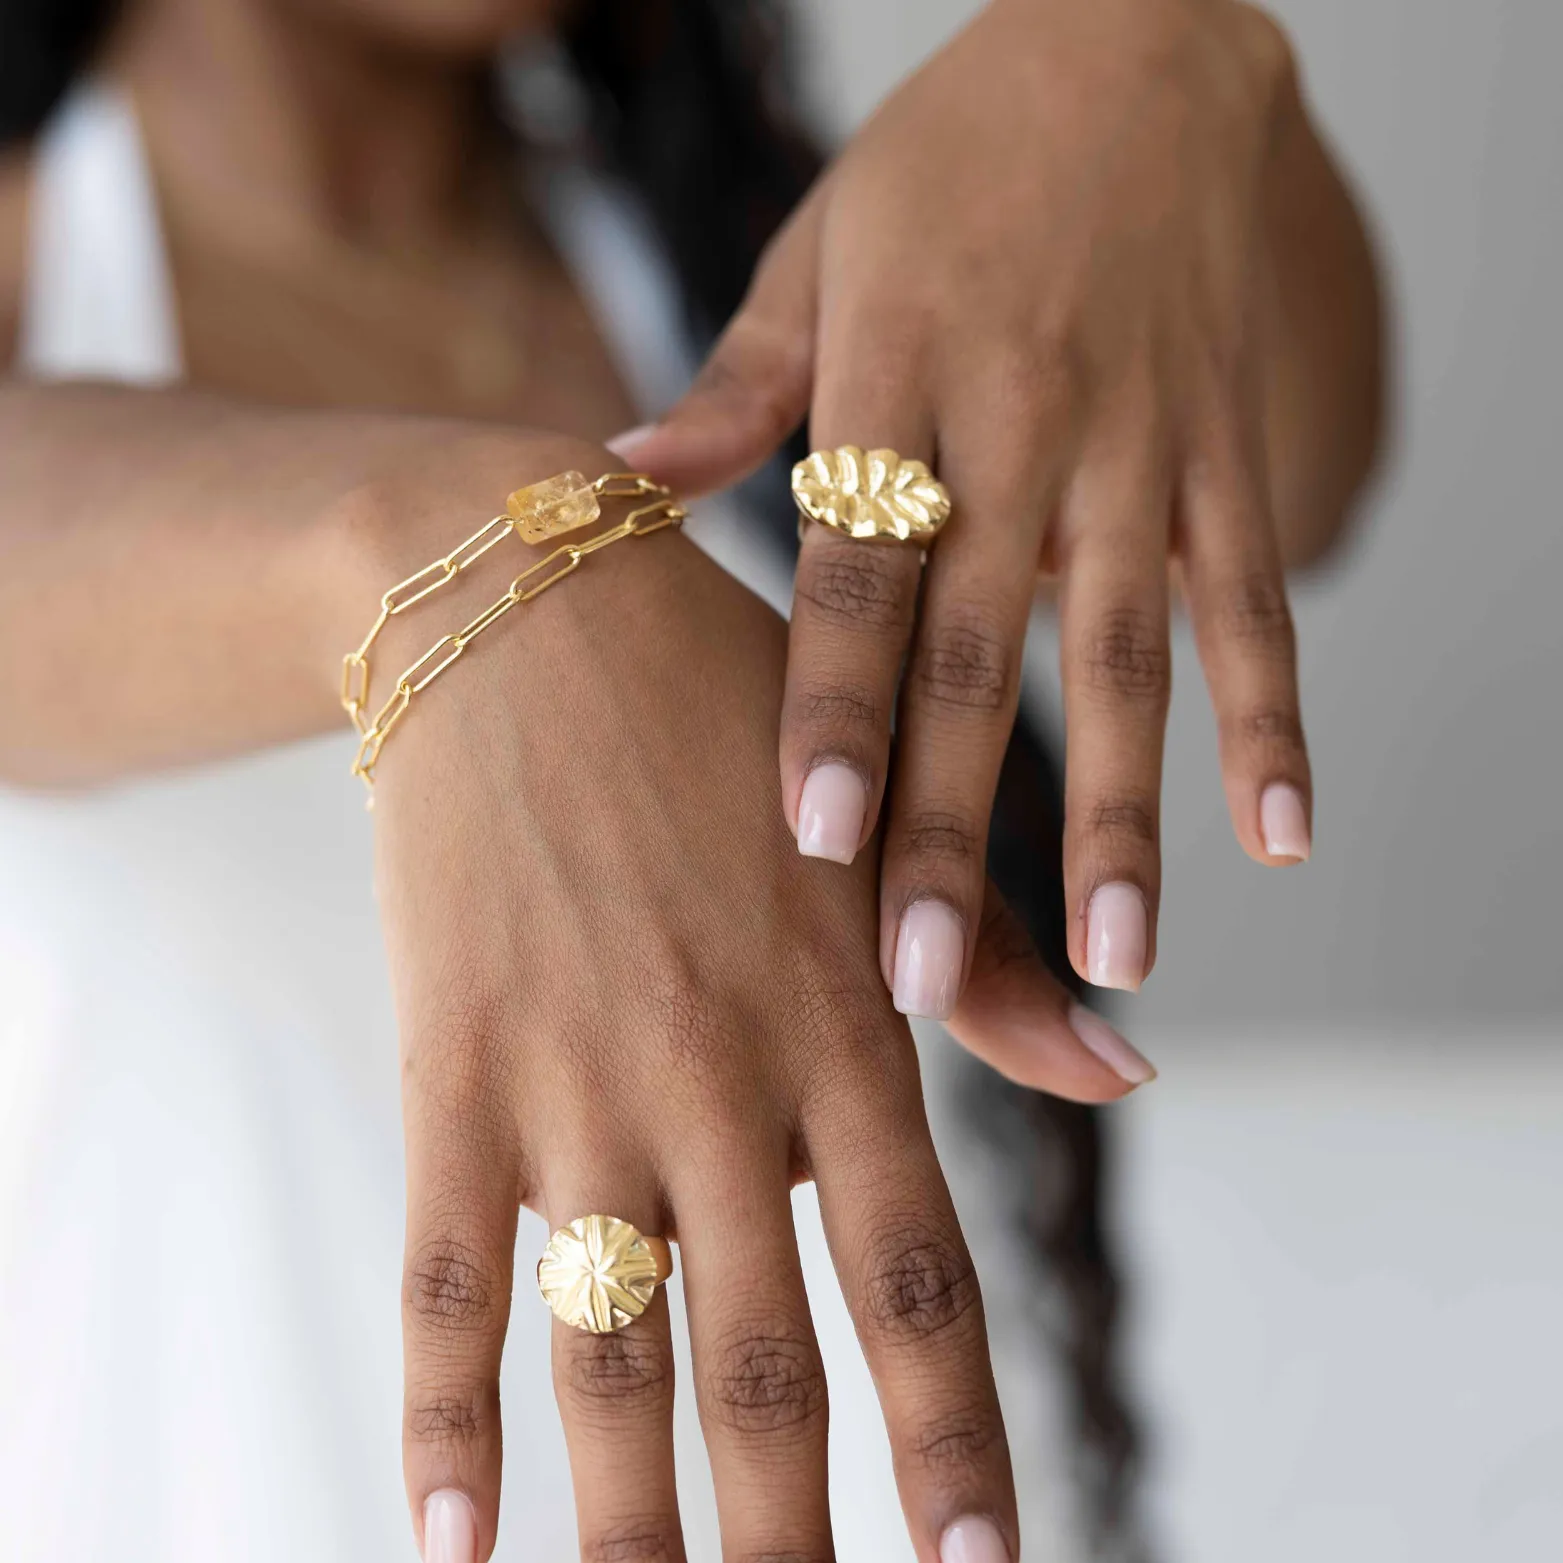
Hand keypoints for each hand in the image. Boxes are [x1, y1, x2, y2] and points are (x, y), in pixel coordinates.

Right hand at [349, 435, 1150, 1561]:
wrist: (524, 607)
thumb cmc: (720, 711)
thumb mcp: (877, 828)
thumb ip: (997, 973)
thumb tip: (1135, 1075)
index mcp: (841, 1019)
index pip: (915, 1270)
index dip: (955, 1433)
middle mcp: (719, 1073)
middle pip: (765, 1354)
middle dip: (792, 1530)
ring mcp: (577, 1075)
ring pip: (612, 1344)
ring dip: (630, 1520)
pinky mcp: (452, 1058)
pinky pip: (448, 1266)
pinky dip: (446, 1412)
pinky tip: (456, 1540)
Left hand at [616, 0, 1315, 1011]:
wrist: (1139, 40)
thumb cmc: (949, 159)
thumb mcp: (817, 248)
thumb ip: (734, 383)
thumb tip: (616, 473)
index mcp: (897, 382)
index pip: (859, 577)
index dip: (836, 711)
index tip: (812, 846)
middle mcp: (1021, 429)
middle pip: (978, 657)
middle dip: (950, 823)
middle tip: (924, 973)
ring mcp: (1140, 449)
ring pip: (1132, 658)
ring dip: (1123, 814)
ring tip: (1117, 957)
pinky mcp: (1228, 454)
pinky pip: (1255, 601)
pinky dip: (1274, 719)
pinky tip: (1281, 838)